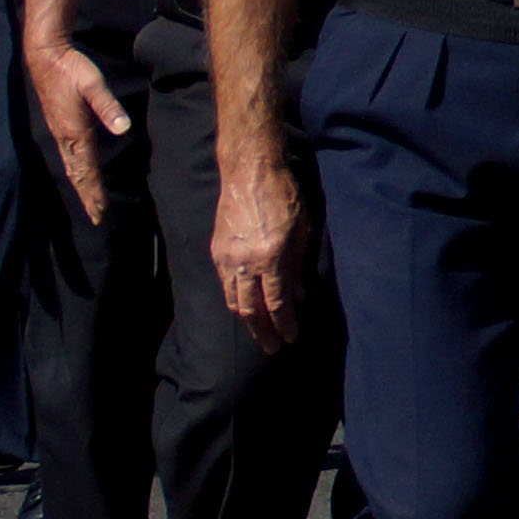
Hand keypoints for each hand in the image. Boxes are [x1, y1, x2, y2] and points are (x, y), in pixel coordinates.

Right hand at [27, 33, 130, 226]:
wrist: (45, 56)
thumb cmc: (71, 69)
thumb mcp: (93, 84)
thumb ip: (108, 106)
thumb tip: (123, 128)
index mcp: (74, 132)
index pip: (87, 170)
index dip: (94, 192)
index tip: (100, 211)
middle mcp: (65, 137)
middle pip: (77, 174)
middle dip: (88, 196)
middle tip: (97, 217)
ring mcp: (59, 132)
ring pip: (71, 167)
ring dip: (81, 186)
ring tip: (90, 203)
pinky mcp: (58, 125)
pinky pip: (68, 156)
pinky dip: (75, 171)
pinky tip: (79, 174)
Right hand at [214, 160, 313, 346]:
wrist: (249, 171)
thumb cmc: (283, 195)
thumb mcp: (303, 230)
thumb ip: (299, 265)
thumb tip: (298, 294)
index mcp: (271, 257)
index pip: (278, 303)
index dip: (284, 324)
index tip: (290, 338)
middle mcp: (245, 262)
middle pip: (251, 309)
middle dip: (262, 332)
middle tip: (271, 348)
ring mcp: (227, 258)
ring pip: (234, 301)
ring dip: (246, 321)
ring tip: (258, 333)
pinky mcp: (216, 251)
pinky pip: (225, 285)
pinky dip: (235, 301)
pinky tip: (244, 308)